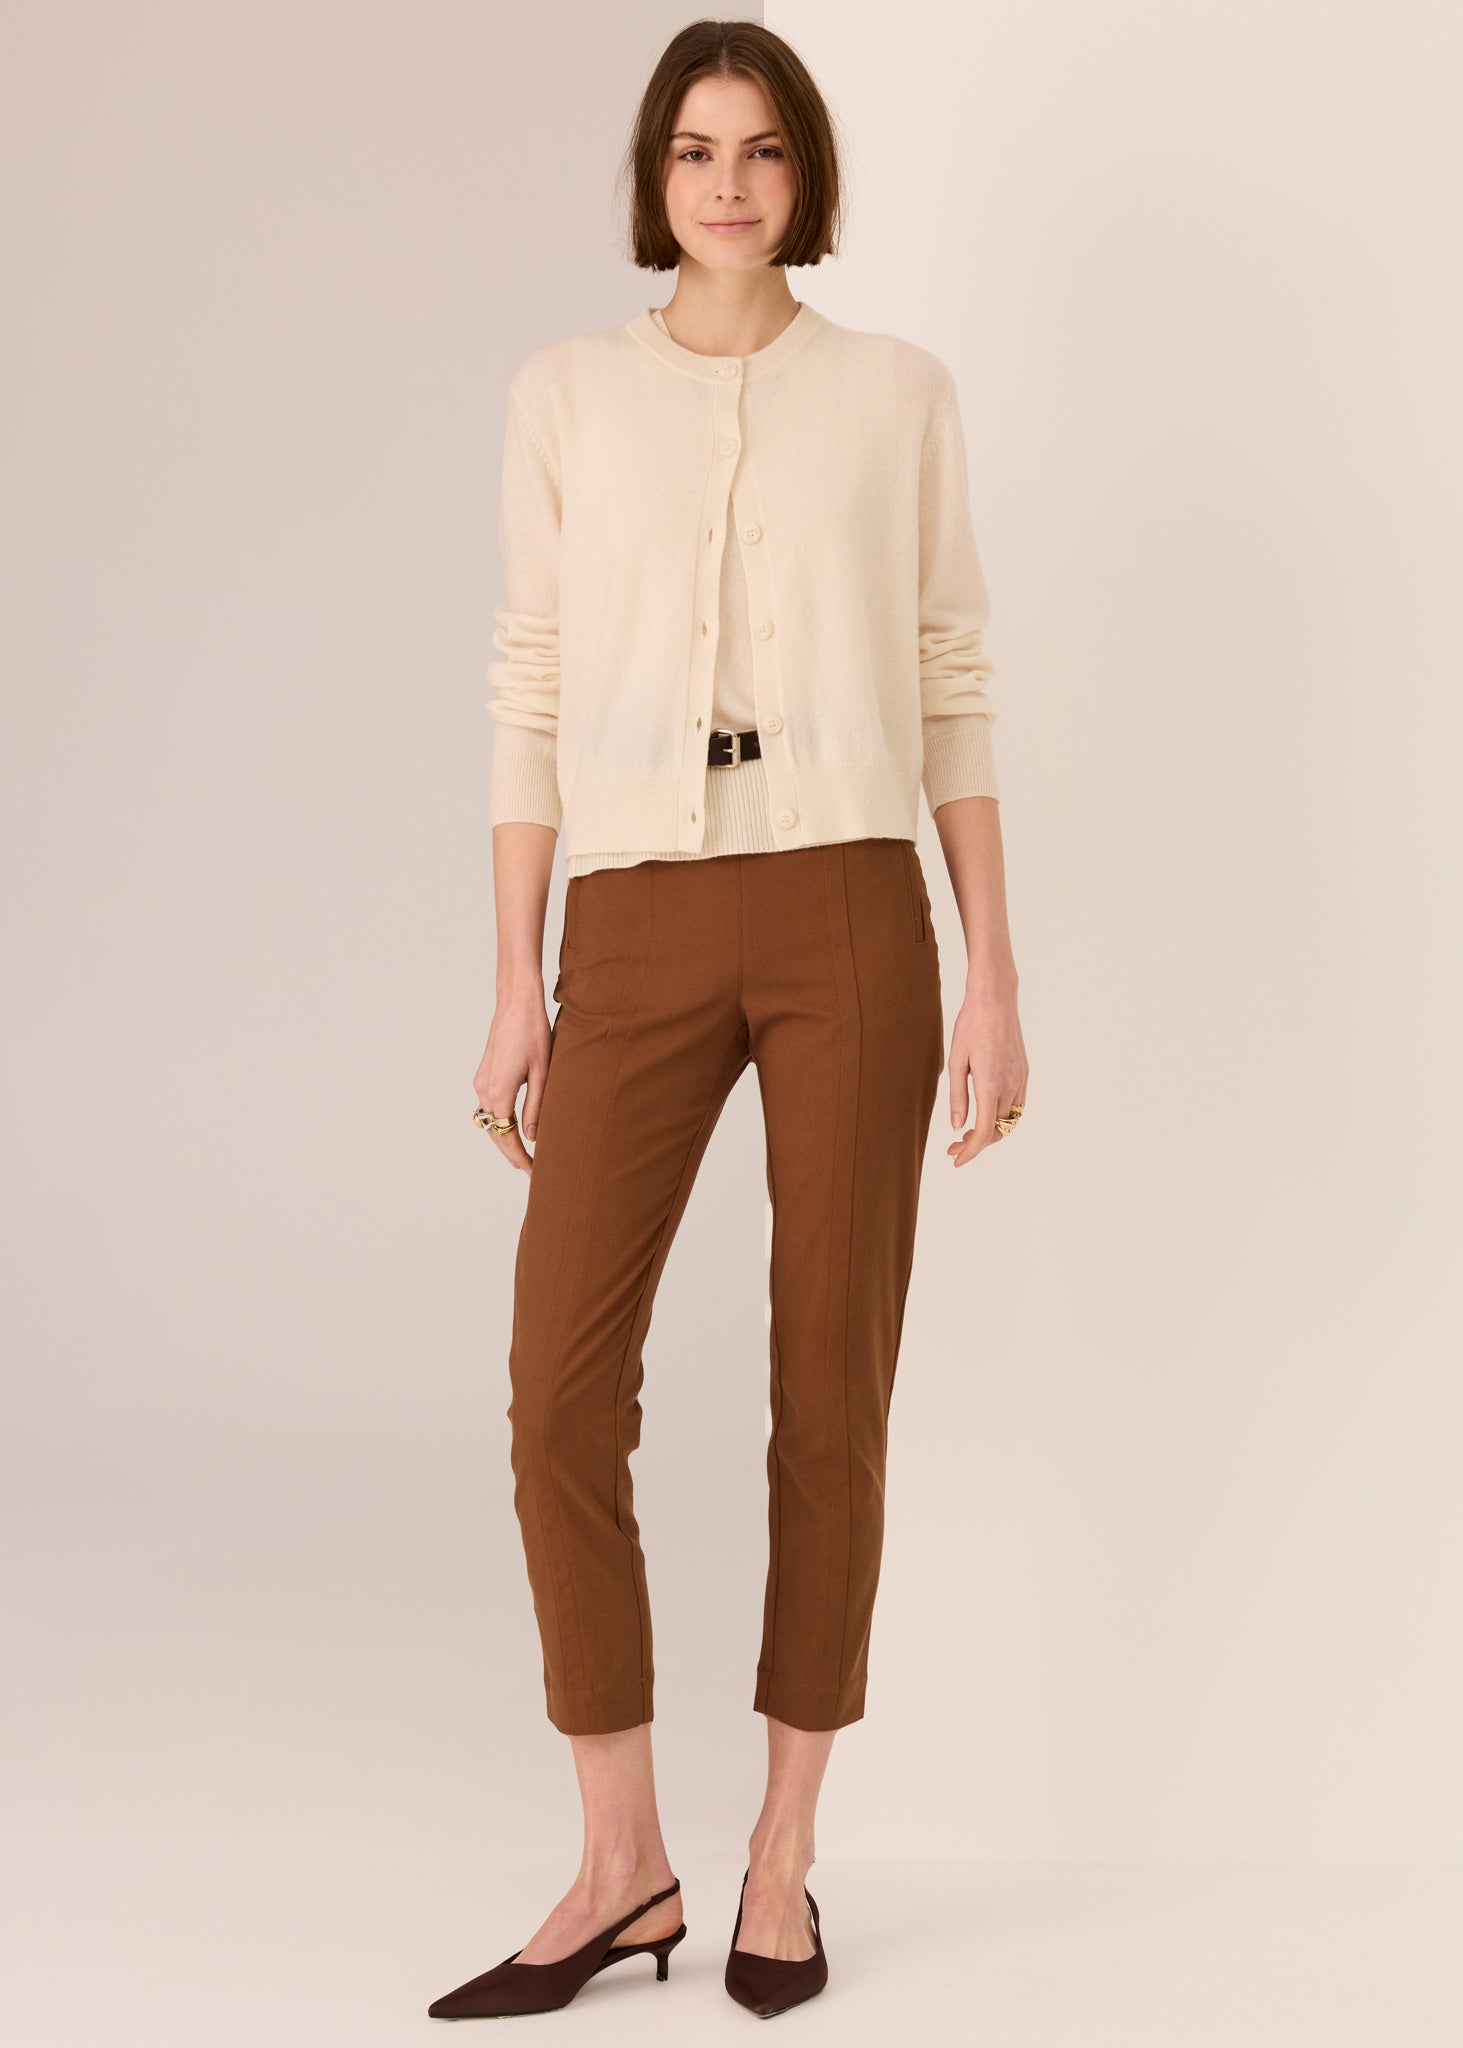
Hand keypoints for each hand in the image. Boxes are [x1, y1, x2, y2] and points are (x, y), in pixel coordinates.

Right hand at [473, 987, 551, 1173]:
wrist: (516, 1003)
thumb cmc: (533, 1033)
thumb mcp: (542, 1073)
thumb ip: (536, 1107)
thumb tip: (533, 1136)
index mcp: (499, 1092)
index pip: (507, 1137)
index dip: (519, 1157)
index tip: (533, 1172)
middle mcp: (484, 1089)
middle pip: (494, 1133)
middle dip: (511, 1153)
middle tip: (530, 1169)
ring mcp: (481, 1081)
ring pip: (490, 1121)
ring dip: (504, 1138)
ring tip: (524, 1154)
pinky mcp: (483, 1073)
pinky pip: (489, 1107)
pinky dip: (499, 1122)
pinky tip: (514, 1127)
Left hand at [946, 974, 1027, 1166]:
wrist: (995, 999)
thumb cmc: (970, 1026)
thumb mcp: (955, 1062)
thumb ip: (957, 1097)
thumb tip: (957, 1126)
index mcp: (990, 1085)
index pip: (983, 1132)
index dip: (970, 1151)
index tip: (956, 1160)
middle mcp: (1010, 1085)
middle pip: (997, 1131)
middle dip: (976, 1144)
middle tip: (953, 1146)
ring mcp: (1020, 1079)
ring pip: (1009, 1120)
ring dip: (991, 1132)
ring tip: (968, 1132)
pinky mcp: (1024, 1072)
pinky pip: (1017, 1105)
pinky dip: (1002, 1117)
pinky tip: (985, 1113)